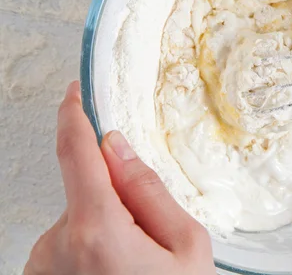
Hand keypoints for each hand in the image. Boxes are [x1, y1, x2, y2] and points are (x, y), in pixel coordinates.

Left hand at [25, 81, 215, 274]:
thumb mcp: (187, 245)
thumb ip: (151, 192)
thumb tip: (119, 149)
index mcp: (97, 231)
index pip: (76, 153)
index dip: (74, 117)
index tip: (74, 94)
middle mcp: (58, 246)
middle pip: (89, 193)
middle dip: (118, 200)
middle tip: (152, 241)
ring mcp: (44, 265)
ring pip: (80, 220)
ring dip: (106, 230)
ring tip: (136, 268)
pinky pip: (69, 245)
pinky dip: (92, 251)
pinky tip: (117, 274)